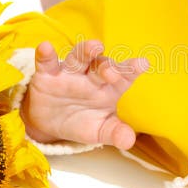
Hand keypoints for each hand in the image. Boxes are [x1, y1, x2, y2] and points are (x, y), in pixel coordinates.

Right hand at [21, 40, 148, 149]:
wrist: (49, 124)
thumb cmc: (82, 121)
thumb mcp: (100, 131)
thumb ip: (115, 133)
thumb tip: (129, 141)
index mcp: (109, 88)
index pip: (125, 76)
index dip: (133, 69)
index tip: (143, 63)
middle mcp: (91, 76)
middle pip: (102, 66)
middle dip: (108, 67)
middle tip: (112, 73)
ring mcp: (70, 73)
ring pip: (79, 58)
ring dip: (86, 51)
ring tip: (94, 46)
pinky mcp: (47, 75)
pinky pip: (47, 62)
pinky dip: (46, 55)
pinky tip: (45, 47)